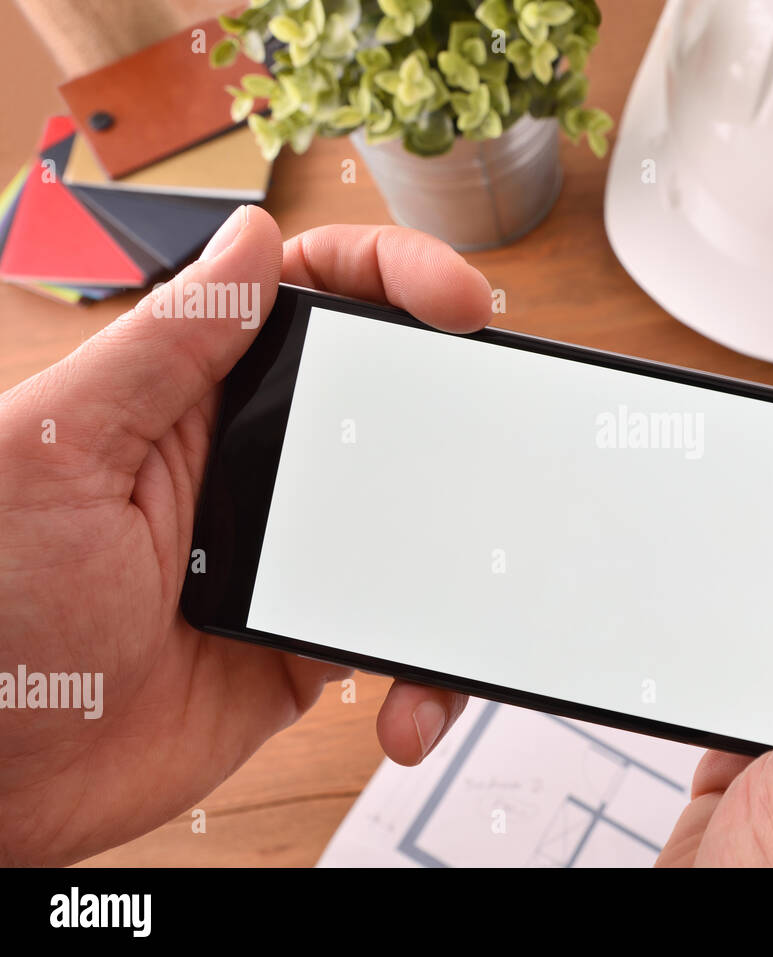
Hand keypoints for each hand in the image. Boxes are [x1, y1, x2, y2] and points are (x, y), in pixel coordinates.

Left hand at [0, 207, 490, 864]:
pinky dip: (423, 674)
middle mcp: (249, 465)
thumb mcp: (58, 452)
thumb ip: (163, 348)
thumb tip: (254, 238)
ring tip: (484, 576)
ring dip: (464, 550)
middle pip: (386, 398)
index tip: (460, 300)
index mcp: (189, 399)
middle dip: (464, 400)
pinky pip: (399, 635)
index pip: (308, 298)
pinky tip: (406, 708)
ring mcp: (290, 555)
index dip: (393, 276)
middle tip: (519, 416)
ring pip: (417, 520)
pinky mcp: (309, 639)